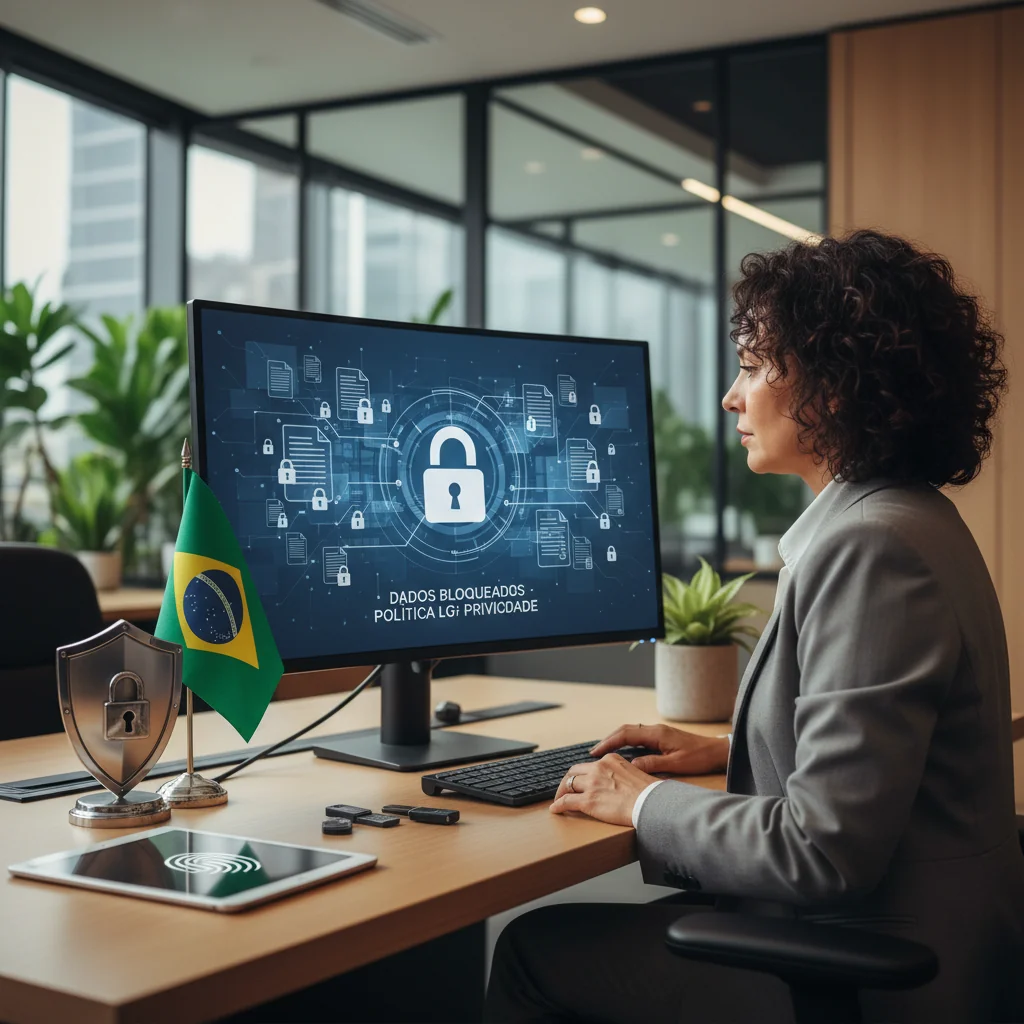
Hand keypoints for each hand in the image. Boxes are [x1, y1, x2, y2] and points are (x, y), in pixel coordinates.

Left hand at [550, 754, 652, 825]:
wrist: (651, 803)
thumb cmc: (650, 792)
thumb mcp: (636, 772)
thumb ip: (624, 773)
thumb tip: (625, 781)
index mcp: (610, 760)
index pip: (590, 765)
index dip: (583, 774)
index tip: (581, 780)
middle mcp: (598, 768)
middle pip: (575, 771)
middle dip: (568, 780)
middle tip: (566, 788)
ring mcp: (592, 784)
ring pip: (568, 784)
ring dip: (562, 792)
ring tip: (559, 799)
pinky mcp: (588, 801)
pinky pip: (566, 801)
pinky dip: (558, 805)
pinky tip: (555, 809)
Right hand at [590, 724, 729, 775]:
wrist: (717, 751)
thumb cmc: (699, 758)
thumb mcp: (676, 764)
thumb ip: (653, 764)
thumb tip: (631, 766)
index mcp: (657, 733)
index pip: (626, 734)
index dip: (609, 742)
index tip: (596, 752)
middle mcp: (655, 729)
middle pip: (625, 730)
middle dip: (608, 740)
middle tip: (594, 753)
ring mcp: (658, 732)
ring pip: (631, 732)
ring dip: (616, 740)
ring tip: (604, 753)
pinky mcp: (662, 737)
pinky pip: (638, 737)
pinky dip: (626, 743)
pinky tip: (623, 753)